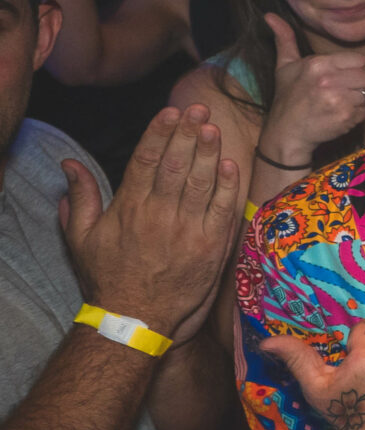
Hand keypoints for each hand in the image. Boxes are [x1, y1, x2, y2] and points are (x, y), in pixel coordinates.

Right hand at [61, 106, 240, 341]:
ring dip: (209, 152)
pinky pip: (224, 209)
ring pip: (202, 183)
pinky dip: (228, 186)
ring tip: (213, 128)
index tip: (170, 111)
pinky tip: (230, 165)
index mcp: (128, 209)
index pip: (145, 161)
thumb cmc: (107, 278)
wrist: (136, 320)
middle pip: (176, 165)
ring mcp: (189, 231)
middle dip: (187, 134)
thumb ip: (80, 197)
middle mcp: (160, 215)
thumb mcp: (81, 238)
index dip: (159, 133)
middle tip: (198, 110)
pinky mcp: (213, 248)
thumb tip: (69, 164)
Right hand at [261, 14, 364, 166]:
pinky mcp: (345, 117)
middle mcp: (328, 80)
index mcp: (317, 64)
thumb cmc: (287, 98)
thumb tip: (269, 15)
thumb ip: (284, 39)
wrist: (286, 133)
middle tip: (340, 92)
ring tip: (339, 104)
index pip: (359, 60)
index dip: (352, 69)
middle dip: (358, 85)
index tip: (339, 78)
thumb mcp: (284, 66)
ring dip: (358, 101)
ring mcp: (338, 99)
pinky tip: (340, 116)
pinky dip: (357, 116)